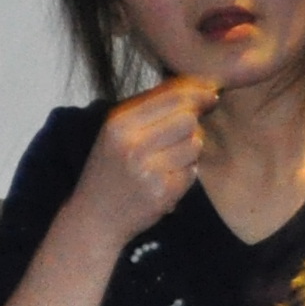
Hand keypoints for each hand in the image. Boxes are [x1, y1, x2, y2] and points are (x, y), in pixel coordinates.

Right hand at [67, 77, 223, 238]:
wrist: (93, 217)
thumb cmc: (110, 170)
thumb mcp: (117, 133)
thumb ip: (151, 109)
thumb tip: (201, 88)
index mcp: (118, 123)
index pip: (173, 96)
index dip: (198, 92)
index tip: (211, 94)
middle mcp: (131, 144)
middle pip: (188, 118)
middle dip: (192, 124)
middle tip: (179, 136)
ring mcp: (148, 169)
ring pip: (195, 144)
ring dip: (189, 150)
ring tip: (167, 161)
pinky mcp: (162, 192)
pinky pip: (192, 171)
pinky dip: (185, 173)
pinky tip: (165, 179)